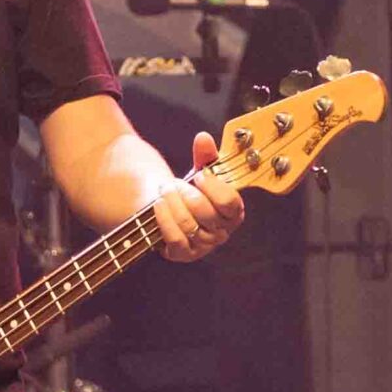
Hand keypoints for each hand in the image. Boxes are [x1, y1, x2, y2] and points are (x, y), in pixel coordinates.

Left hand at [151, 130, 245, 262]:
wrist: (170, 206)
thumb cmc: (193, 189)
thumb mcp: (201, 170)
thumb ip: (205, 155)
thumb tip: (202, 138)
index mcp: (233, 213)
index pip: (231, 204)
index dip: (214, 188)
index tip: (200, 175)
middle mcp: (221, 233)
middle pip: (207, 214)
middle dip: (187, 193)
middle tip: (175, 183)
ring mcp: (202, 246)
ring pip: (189, 225)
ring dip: (172, 202)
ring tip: (164, 190)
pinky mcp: (183, 254)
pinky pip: (175, 239)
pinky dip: (164, 219)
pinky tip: (158, 204)